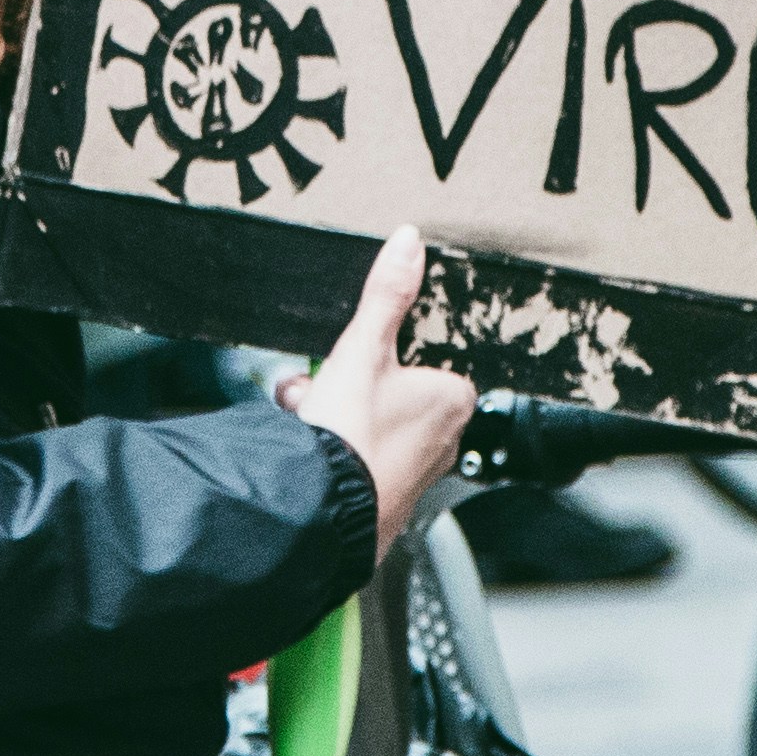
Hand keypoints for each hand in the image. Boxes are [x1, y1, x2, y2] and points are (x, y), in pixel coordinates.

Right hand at [274, 232, 474, 564]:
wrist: (321, 512)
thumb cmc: (351, 437)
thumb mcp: (363, 349)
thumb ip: (387, 295)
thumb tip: (408, 243)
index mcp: (453, 399)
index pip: (424, 359)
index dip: (378, 353)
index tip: (349, 358)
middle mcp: (446, 441)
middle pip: (392, 393)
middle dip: (346, 386)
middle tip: (317, 388)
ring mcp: (417, 476)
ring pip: (372, 428)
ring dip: (333, 417)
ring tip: (303, 418)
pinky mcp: (388, 504)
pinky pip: (360, 464)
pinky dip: (333, 454)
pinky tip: (306, 451)